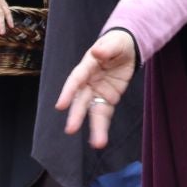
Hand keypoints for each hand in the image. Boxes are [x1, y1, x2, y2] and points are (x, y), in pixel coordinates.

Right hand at [57, 28, 138, 148]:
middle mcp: (89, 81)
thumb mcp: (115, 42)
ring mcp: (97, 92)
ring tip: (96, 144)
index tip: (60, 106)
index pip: (76, 79)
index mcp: (88, 65)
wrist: (126, 48)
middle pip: (81, 99)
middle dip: (76, 114)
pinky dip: (102, 128)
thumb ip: (107, 48)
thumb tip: (97, 51)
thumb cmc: (117, 43)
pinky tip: (100, 141)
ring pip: (92, 112)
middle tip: (70, 129)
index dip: (68, 92)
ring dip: (94, 128)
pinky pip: (104, 114)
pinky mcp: (108, 99)